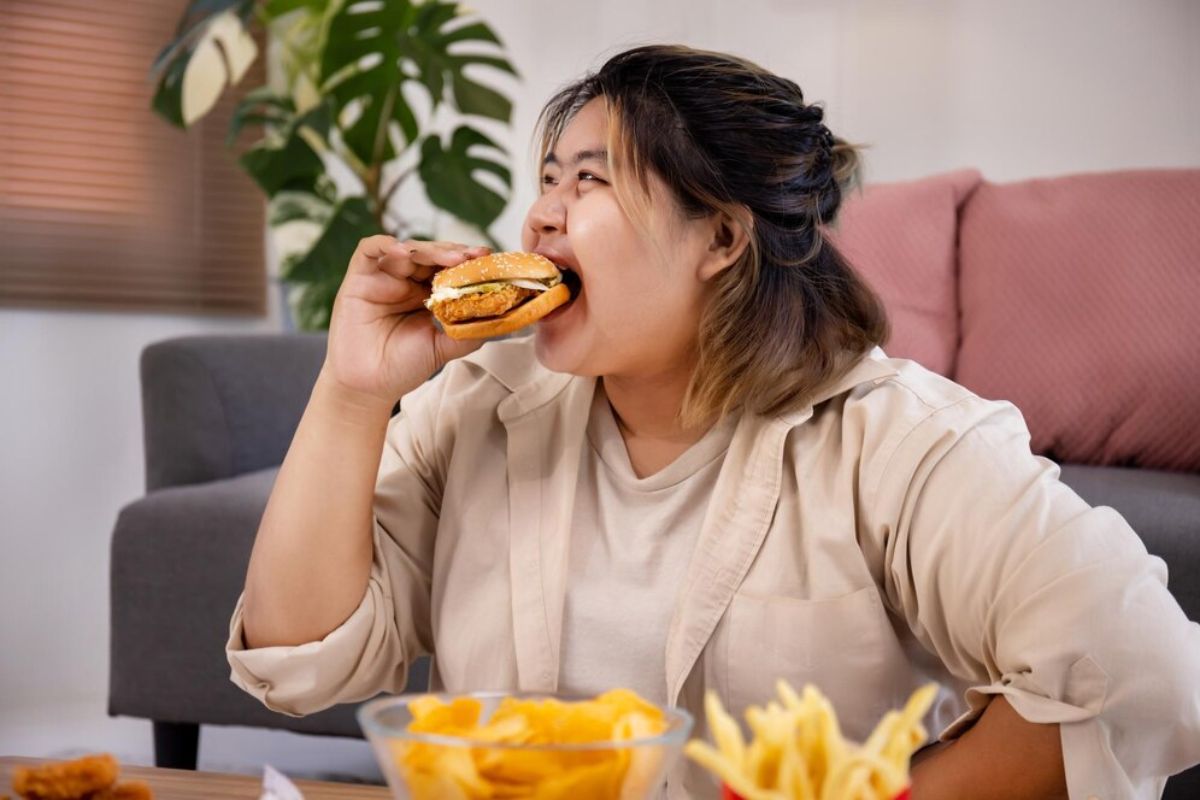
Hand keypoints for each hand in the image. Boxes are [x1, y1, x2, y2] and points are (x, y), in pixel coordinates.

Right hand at [321, 235, 491, 406]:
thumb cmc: (403, 366)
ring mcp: (383, 278)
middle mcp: (405, 281)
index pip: (448, 267)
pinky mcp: (358, 278)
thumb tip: (503, 319)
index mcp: (426, 293)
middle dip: (453, 252)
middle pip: (431, 253)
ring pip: (407, 249)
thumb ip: (469, 331)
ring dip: (430, 249)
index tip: (487, 260)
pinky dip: (385, 244)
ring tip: (451, 258)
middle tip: (472, 257)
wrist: (368, 386)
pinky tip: (402, 251)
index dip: (467, 261)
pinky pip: (368, 250)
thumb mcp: (443, 347)